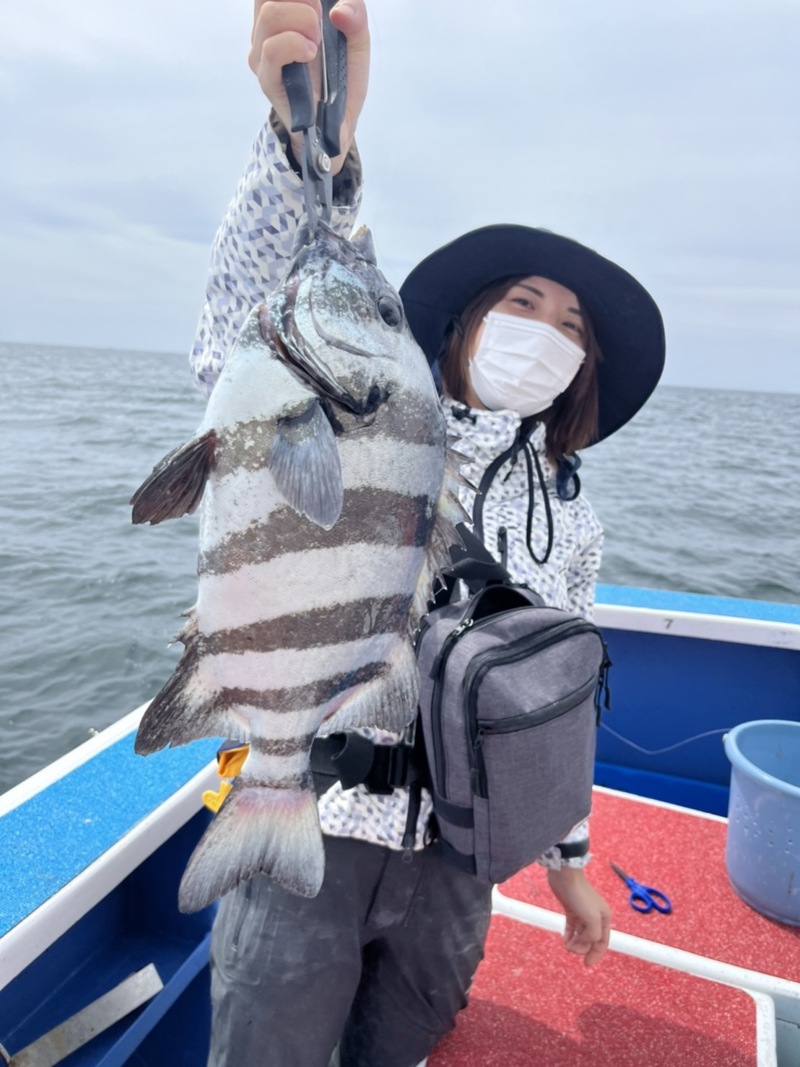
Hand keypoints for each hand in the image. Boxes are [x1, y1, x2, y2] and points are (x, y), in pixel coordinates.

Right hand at [249, 0, 370, 173]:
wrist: (336, 127)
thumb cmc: (341, 83)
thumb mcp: (357, 43)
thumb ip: (356, 16)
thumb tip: (339, 9)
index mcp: (283, 17)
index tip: (319, 8)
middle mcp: (266, 32)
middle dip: (304, 1)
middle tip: (320, 26)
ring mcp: (262, 54)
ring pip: (270, 14)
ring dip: (303, 21)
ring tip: (317, 43)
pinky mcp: (266, 78)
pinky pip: (272, 49)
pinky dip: (296, 44)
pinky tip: (310, 53)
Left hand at [546, 866, 610, 966]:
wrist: (565, 875)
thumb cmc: (580, 895)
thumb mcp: (592, 918)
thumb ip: (593, 935)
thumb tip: (587, 944)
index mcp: (604, 918)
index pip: (602, 942)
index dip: (595, 955)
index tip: (586, 964)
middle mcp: (595, 916)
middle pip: (590, 939)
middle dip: (582, 947)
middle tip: (571, 949)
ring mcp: (582, 912)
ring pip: (580, 934)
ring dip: (574, 943)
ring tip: (567, 945)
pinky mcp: (571, 909)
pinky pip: (572, 927)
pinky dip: (569, 935)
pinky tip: (564, 940)